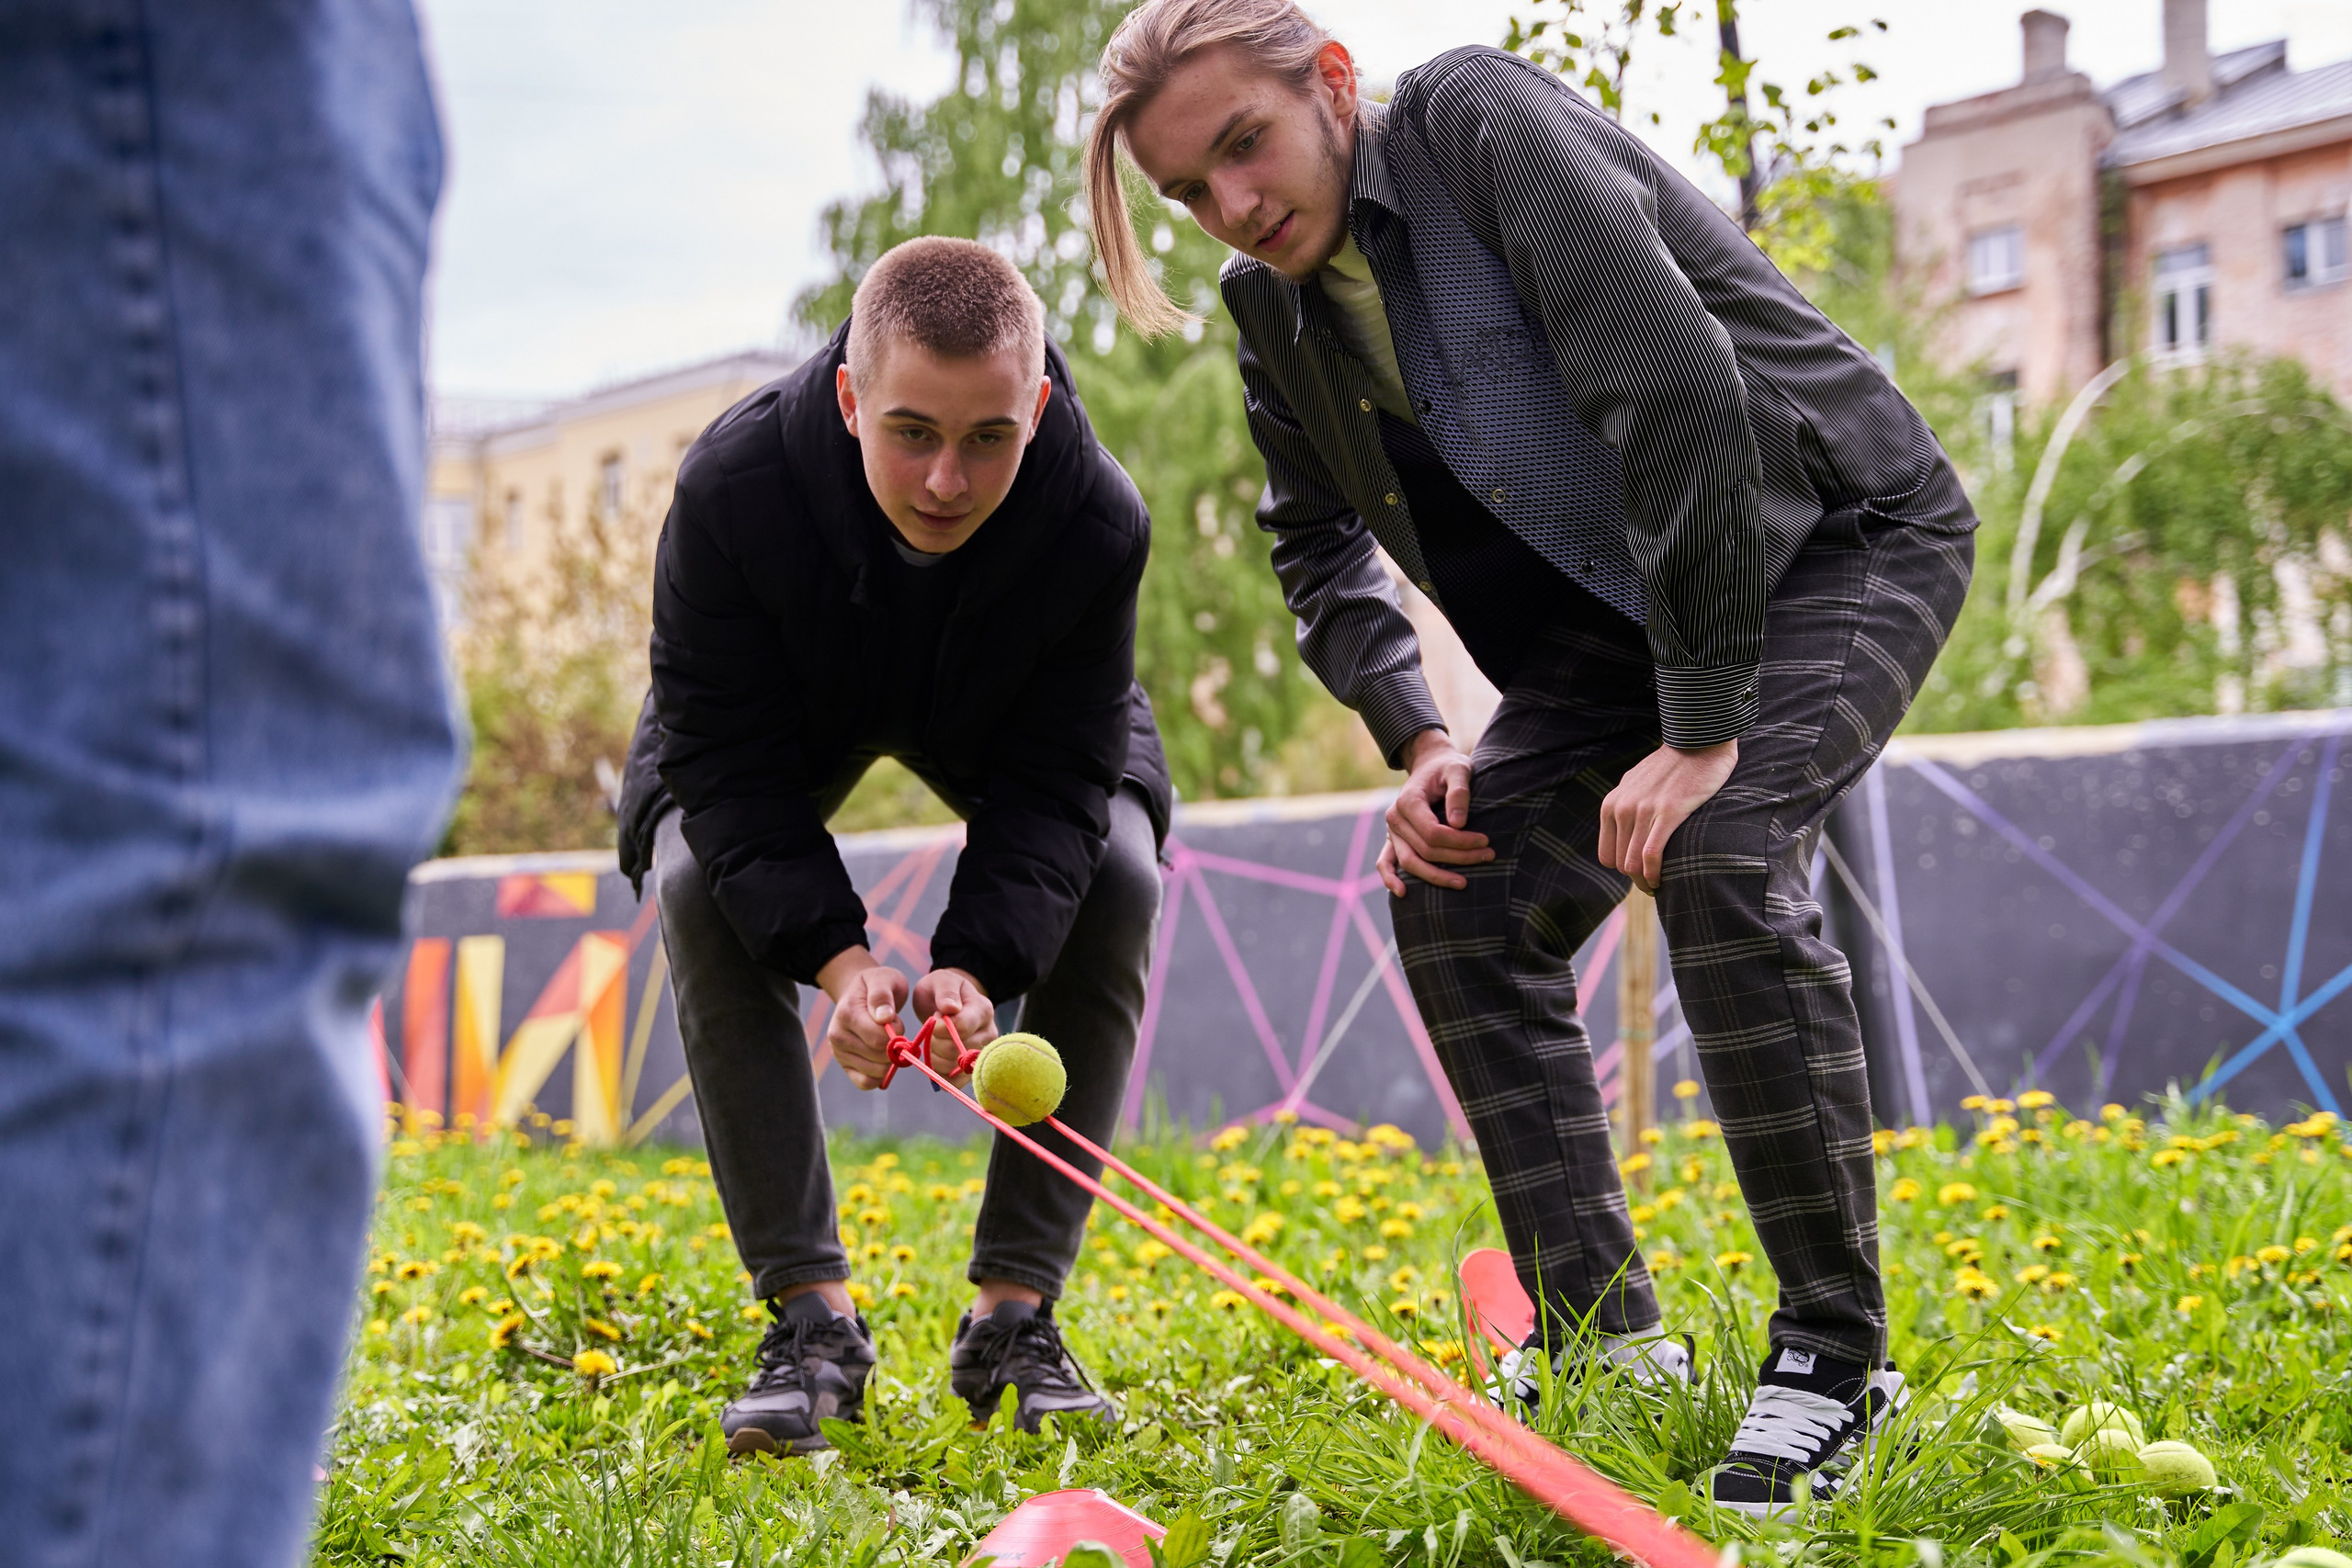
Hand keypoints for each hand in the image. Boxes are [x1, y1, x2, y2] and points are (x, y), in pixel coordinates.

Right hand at [818, 948, 908, 1090]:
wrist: (859, 993)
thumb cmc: (875, 985)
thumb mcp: (882, 978)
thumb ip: (882, 995)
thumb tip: (884, 1018)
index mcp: (846, 1014)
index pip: (879, 1039)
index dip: (897, 1033)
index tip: (896, 1021)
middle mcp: (837, 1036)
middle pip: (879, 1057)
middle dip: (896, 1047)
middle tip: (894, 1031)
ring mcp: (839, 1053)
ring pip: (875, 1072)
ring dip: (890, 1061)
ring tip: (887, 1042)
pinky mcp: (844, 1066)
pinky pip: (865, 1083)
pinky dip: (879, 1077)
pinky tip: (884, 1060)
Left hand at [912, 967, 995, 1080]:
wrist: (949, 1004)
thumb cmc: (944, 991)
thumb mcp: (941, 980)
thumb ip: (946, 991)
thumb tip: (950, 1009)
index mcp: (983, 1009)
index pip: (962, 1027)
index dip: (939, 1028)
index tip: (932, 1019)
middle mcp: (989, 1033)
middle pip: (956, 1051)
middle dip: (935, 1042)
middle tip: (933, 1031)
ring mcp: (983, 1053)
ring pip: (954, 1068)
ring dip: (935, 1059)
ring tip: (934, 1043)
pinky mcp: (974, 1068)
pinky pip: (956, 1082)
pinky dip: (940, 1075)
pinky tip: (936, 1060)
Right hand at [1379, 728, 1491, 895]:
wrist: (1430, 765)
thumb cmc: (1447, 767)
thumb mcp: (1458, 769)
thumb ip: (1459, 792)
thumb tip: (1459, 823)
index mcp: (1408, 801)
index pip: (1433, 833)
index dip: (1460, 841)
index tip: (1485, 841)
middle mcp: (1395, 818)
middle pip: (1425, 850)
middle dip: (1458, 857)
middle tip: (1488, 856)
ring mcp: (1392, 831)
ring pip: (1410, 862)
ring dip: (1436, 876)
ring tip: (1463, 883)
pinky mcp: (1393, 839)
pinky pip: (1386, 862)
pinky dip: (1390, 878)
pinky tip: (1402, 893)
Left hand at [1597, 740, 1737, 893]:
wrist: (1697, 741)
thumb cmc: (1672, 766)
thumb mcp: (1636, 784)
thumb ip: (1626, 807)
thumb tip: (1625, 833)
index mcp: (1611, 805)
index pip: (1607, 856)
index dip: (1624, 869)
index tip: (1641, 873)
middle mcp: (1621, 809)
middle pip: (1620, 863)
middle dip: (1636, 879)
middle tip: (1653, 883)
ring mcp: (1642, 811)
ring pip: (1633, 864)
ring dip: (1646, 881)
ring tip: (1659, 885)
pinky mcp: (1667, 812)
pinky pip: (1651, 854)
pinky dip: (1654, 873)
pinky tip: (1662, 880)